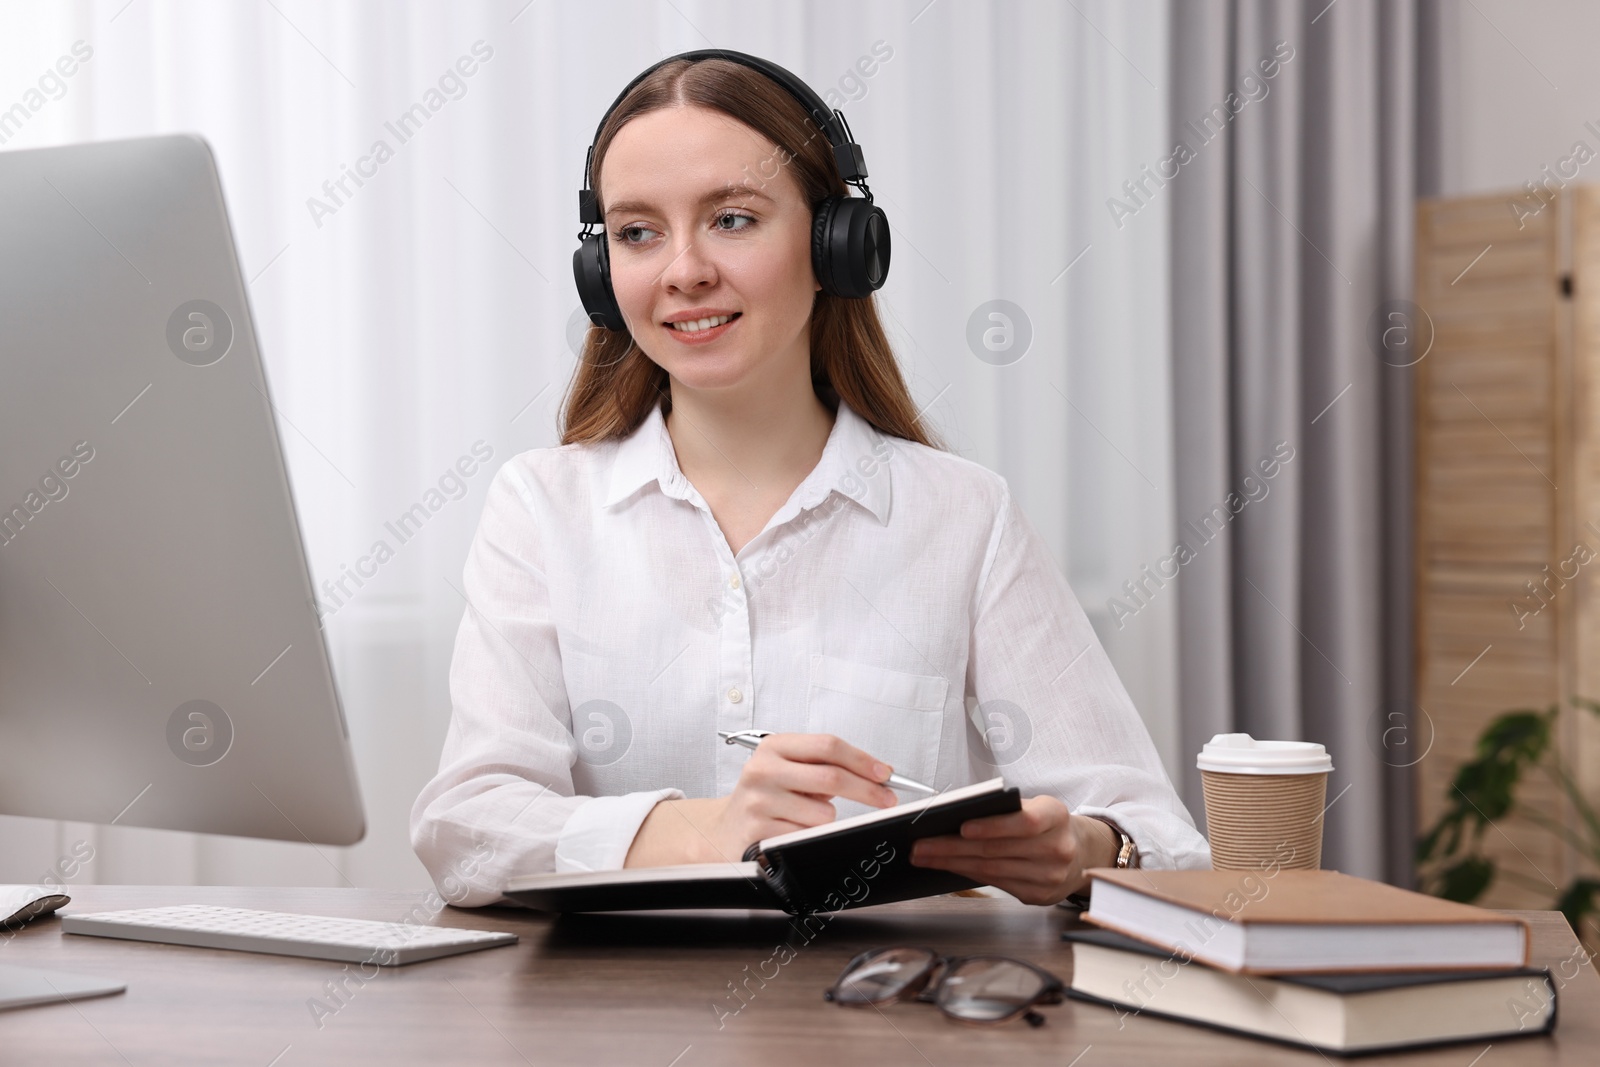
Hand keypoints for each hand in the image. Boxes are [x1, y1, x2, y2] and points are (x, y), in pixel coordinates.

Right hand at [624, 733, 897, 866]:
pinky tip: (791, 830)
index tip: (885, 773)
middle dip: (867, 791)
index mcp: (774, 747)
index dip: (862, 760)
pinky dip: (809, 836)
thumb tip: (876, 775)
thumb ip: (825, 765)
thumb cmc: (766, 796)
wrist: (724, 830)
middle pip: (831, 778)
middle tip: (886, 799)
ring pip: (823, 814)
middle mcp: (762, 770)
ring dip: (826, 819)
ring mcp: (758, 802)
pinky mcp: (758, 832)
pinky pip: (806, 836)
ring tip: (805, 815)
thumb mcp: (788, 769)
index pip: (828, 746)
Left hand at [907, 796, 1118, 904]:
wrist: (1079, 853)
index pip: (1025, 822)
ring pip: (992, 870)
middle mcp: (1058, 848)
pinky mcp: (1039, 895)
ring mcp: (1050, 876)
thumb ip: (1004, 810)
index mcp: (1056, 816)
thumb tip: (953, 816)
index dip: (993, 826)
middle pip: (998, 850)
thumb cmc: (1045, 824)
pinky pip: (996, 884)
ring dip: (952, 863)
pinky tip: (947, 867)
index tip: (961, 827)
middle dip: (952, 847)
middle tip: (921, 845)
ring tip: (924, 857)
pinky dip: (967, 874)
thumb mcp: (1034, 807)